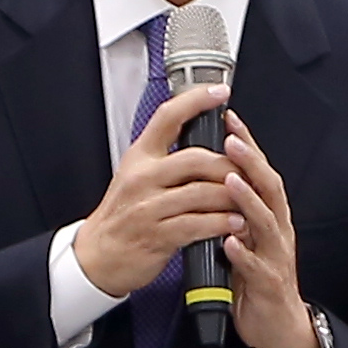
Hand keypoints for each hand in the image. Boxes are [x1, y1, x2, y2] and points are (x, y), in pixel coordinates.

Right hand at [71, 116, 250, 300]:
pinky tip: (235, 223)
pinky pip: (197, 224)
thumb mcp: (135, 175)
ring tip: (249, 201)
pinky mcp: (157, 235)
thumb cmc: (123, 215)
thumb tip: (203, 138)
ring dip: (232, 197)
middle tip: (249, 170)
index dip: (196, 101)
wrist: (98, 255)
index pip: (168, 117)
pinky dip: (221, 223)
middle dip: (230, 165)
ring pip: (202, 192)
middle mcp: (143, 177)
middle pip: (196, 158)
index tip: (220, 92)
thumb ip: (164, 157)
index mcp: (140, 157)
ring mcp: (149, 206)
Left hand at [212, 116, 321, 347]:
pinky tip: (229, 242)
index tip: (229, 120)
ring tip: (230, 180)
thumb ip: (235, 212)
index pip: (260, 174)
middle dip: (251, 163)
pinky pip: (257, 267)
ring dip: (248, 200)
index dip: (248, 146)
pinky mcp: (269, 285)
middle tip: (231, 140)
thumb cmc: (258, 281)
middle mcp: (278, 232)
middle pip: (270, 189)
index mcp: (270, 218)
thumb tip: (214, 179)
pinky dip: (243, 253)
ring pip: (266, 223)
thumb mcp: (246, 239)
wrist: (278, 328)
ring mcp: (276, 257)